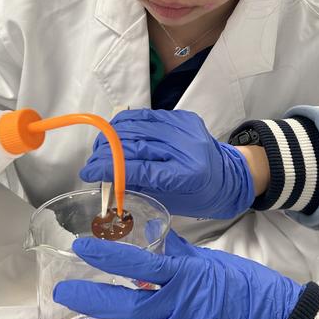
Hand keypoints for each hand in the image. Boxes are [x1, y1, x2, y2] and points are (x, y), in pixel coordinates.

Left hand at [52, 230, 303, 318]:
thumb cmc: (245, 284)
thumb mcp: (211, 259)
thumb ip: (176, 253)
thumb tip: (150, 237)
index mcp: (187, 277)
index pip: (139, 266)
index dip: (107, 257)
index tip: (82, 248)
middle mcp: (182, 309)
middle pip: (127, 310)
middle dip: (90, 302)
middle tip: (65, 294)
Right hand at [80, 109, 254, 218]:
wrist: (230, 174)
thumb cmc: (201, 195)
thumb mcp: (172, 201)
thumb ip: (141, 187)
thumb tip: (105, 178)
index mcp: (187, 174)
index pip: (139, 168)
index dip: (108, 169)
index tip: (88, 173)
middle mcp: (186, 146)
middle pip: (134, 143)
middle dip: (105, 153)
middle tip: (91, 165)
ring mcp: (184, 127)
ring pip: (136, 124)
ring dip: (112, 137)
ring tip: (101, 151)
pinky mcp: (182, 117)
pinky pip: (145, 117)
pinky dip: (126, 126)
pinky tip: (115, 137)